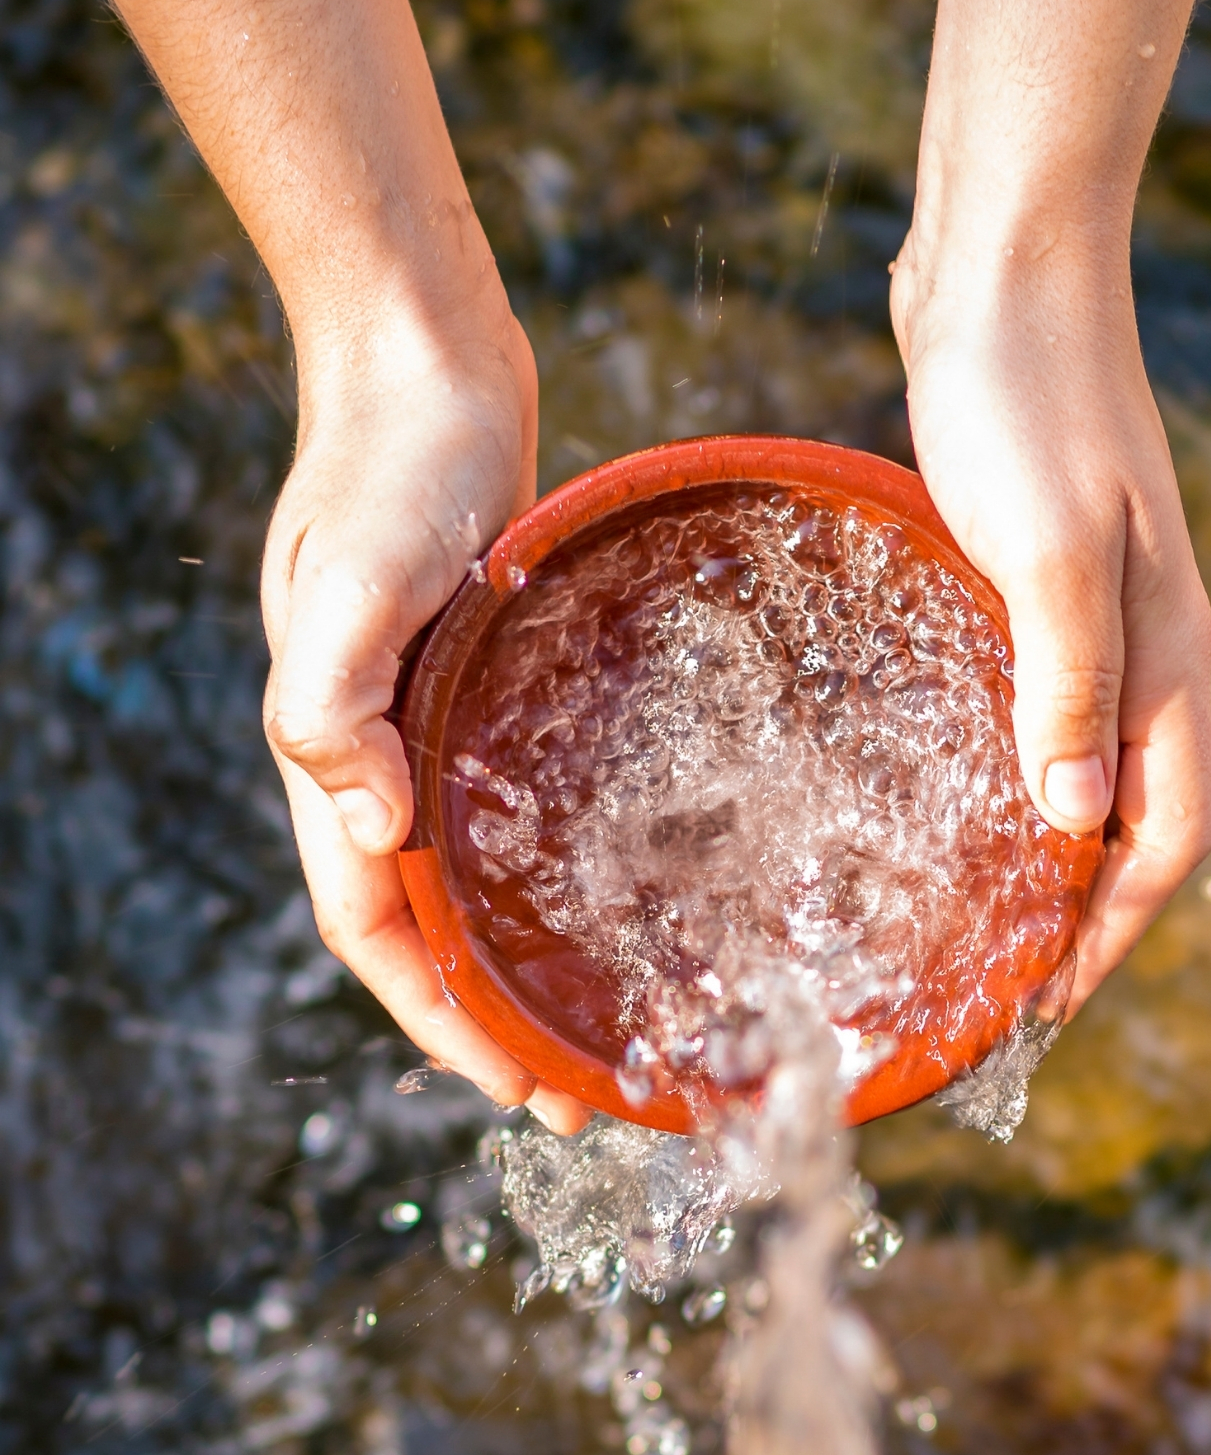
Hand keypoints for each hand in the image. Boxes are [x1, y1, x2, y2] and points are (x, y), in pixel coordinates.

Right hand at [261, 313, 589, 1134]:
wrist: (426, 361)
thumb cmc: (390, 464)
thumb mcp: (353, 577)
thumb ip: (334, 700)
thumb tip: (370, 829)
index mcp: (338, 752)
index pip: (379, 928)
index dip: (441, 1019)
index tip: (520, 1090)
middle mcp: (384, 750)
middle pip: (431, 924)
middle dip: (496, 1019)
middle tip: (592, 1093)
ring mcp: (438, 715)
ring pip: (477, 869)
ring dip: (531, 952)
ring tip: (615, 1017)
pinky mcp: (491, 676)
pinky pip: (519, 797)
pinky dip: (557, 858)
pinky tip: (631, 880)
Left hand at [892, 273, 1210, 1014]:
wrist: (1007, 263)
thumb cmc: (1025, 394)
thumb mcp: (1043, 547)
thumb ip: (1065, 683)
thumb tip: (1072, 825)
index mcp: (1165, 651)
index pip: (1169, 832)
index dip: (1113, 929)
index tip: (1043, 1006)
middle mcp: (1147, 645)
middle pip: (1139, 816)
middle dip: (1084, 914)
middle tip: (997, 988)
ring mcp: (1098, 608)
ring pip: (1090, 764)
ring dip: (1047, 849)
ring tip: (971, 917)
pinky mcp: (1039, 573)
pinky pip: (1042, 705)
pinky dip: (1010, 769)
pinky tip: (943, 783)